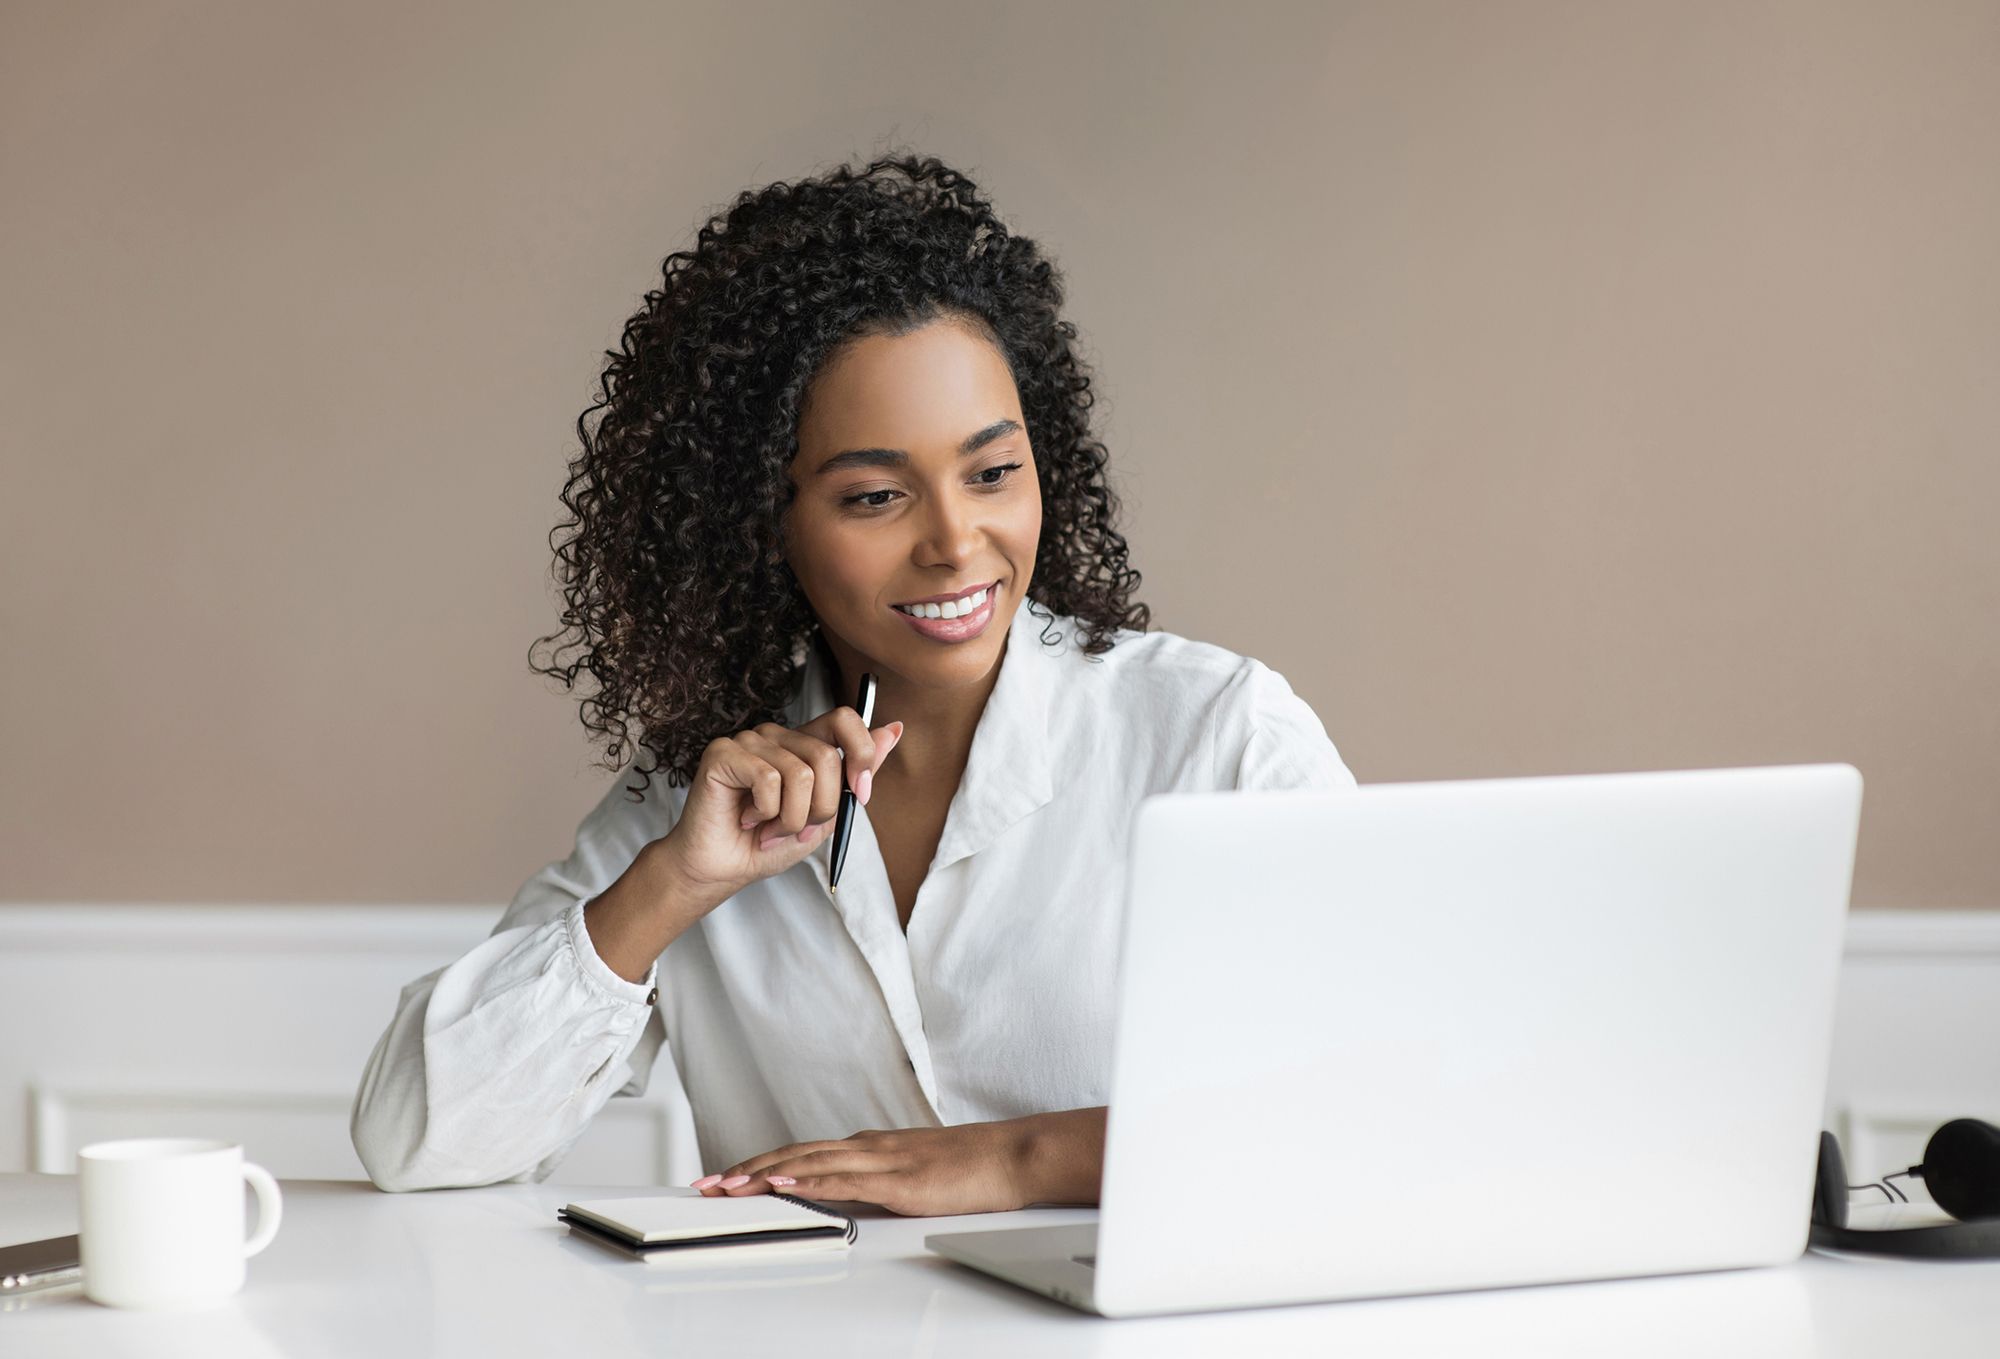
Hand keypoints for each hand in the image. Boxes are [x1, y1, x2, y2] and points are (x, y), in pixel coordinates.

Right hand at [660, 707, 903, 907]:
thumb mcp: (825, 815)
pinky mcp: (723, 753)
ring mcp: (749, 740)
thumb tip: (894, 729)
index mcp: (803, 745)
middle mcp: (777, 736)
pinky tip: (747, 818)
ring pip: (800, 774)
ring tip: (768, 828)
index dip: (862, 755)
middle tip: (794, 828)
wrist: (722, 870)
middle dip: (820, 809)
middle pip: (827, 758)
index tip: (859, 794)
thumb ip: (857, 773)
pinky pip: (768, 780)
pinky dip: (766, 813)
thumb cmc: (767, 843)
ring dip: (790, 819)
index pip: (845, 718)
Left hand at [688, 1121, 1036, 1216]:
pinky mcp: (899, 1181)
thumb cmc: (968, 1166)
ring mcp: (881, 1161)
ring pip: (810, 1164)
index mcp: (868, 1146)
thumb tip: (848, 1194)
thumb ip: (876, 1180)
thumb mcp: (910, 1171)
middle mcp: (867, 1147)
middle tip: (706, 1183)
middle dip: (745, 1170)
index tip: (725, 1175)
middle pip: (793, 1155)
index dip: (759, 1164)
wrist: (1009, 1156)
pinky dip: (811, 1184)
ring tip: (730, 1186)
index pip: (801, 1153)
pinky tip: (787, 1188)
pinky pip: (847, 1182)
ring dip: (765, 1176)